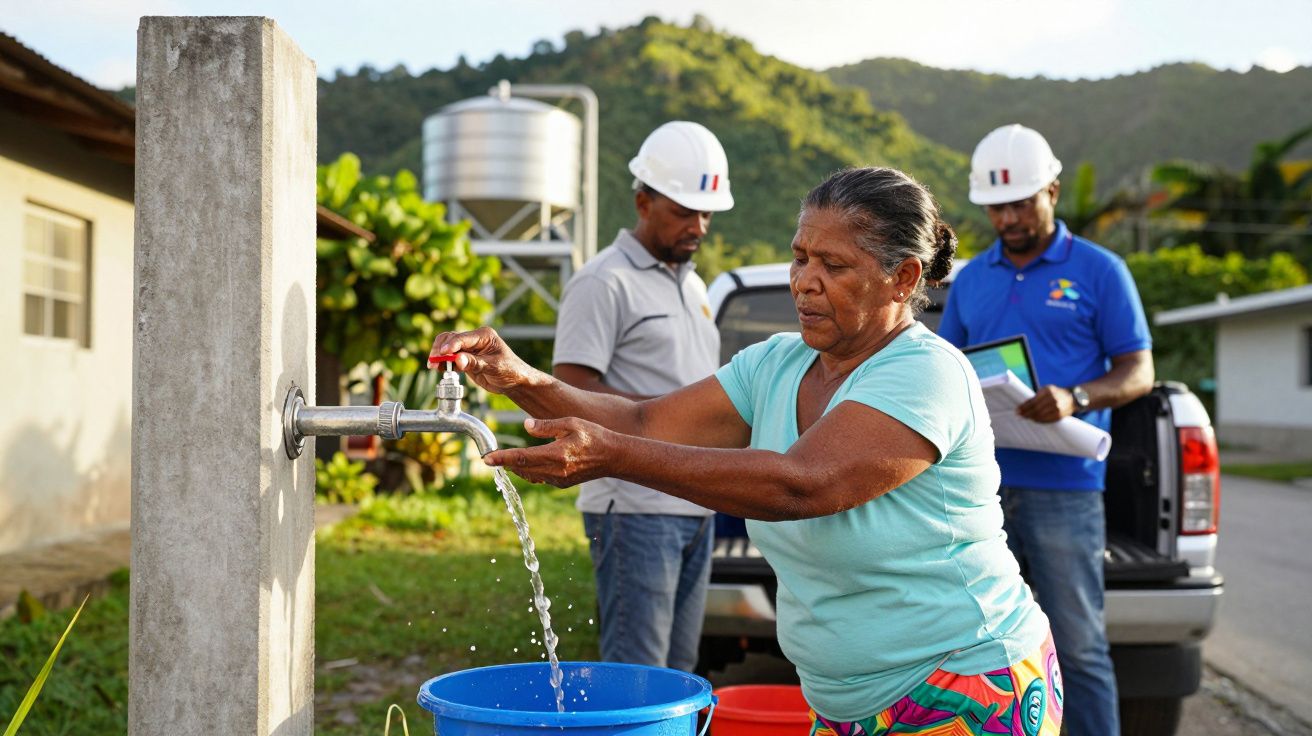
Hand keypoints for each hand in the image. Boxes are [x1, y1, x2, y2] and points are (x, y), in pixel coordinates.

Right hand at [428, 327, 539, 395]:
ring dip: (439, 355)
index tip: (441, 354)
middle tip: (433, 361)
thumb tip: (458, 360)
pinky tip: (438, 368)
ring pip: (447, 347)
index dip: (451, 345)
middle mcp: (475, 339)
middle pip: (451, 338)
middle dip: (440, 349)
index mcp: (484, 335)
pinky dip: (443, 362)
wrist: (515, 381)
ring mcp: (469, 349)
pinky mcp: (465, 359)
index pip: (463, 338)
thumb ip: (475, 363)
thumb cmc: (510, 370)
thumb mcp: (494, 367)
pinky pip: (450, 358)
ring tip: (432, 365)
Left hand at [483, 417, 615, 486]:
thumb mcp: (570, 423)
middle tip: (491, 458)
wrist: (613, 457)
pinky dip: (531, 471)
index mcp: (556, 454)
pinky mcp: (562, 483)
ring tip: (506, 460)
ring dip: (517, 468)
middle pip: (522, 469)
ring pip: (530, 475)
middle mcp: (556, 471)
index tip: (486, 459)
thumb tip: (526, 426)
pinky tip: (528, 463)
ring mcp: (559, 480)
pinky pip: (541, 478)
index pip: (522, 457)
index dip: (502, 458)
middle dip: (506, 463)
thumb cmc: (593, 435)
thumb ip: (546, 426)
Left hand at [1016, 385, 1076, 423]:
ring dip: (1031, 417)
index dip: (1024, 406)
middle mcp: (1053, 399)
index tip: (1017, 409)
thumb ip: (1037, 396)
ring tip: (1025, 417)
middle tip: (1019, 414)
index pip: (1033, 401)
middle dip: (1026, 412)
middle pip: (1035, 409)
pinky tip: (1034, 419)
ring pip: (1040, 415)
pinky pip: (1047, 419)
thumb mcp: (1047, 390)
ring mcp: (1057, 408)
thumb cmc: (1056, 393)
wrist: (1073, 398)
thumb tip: (1024, 405)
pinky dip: (1039, 420)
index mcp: (1048, 391)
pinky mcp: (1059, 415)